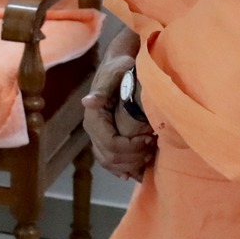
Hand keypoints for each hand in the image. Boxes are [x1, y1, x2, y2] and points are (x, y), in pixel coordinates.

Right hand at [81, 43, 154, 181]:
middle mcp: (93, 129)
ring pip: (110, 162)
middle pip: (110, 157)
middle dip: (133, 158)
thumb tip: (87, 102)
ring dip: (130, 164)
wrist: (118, 66)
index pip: (110, 144)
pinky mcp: (105, 137)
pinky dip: (123, 168)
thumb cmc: (119, 69)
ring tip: (148, 156)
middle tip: (152, 148)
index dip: (131, 148)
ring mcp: (98, 135)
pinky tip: (135, 171)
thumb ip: (102, 91)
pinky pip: (110, 160)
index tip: (149, 139)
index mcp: (94, 117)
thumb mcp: (113, 76)